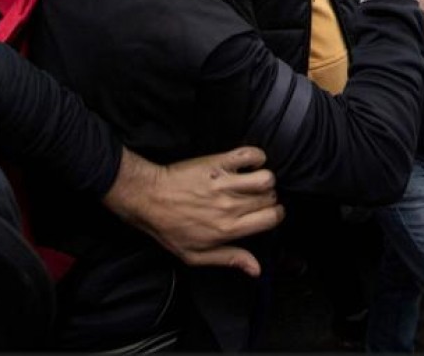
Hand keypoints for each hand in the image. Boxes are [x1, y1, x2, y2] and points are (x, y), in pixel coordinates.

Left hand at [103, 147, 282, 277]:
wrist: (148, 198)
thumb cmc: (170, 228)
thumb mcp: (195, 255)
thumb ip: (230, 259)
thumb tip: (257, 270)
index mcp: (228, 229)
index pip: (272, 218)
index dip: (275, 215)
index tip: (268, 213)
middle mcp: (230, 206)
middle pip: (270, 198)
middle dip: (268, 199)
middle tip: (255, 199)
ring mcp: (225, 183)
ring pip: (267, 178)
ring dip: (264, 179)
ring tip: (253, 182)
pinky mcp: (218, 163)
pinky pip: (251, 155)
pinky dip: (256, 157)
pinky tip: (247, 164)